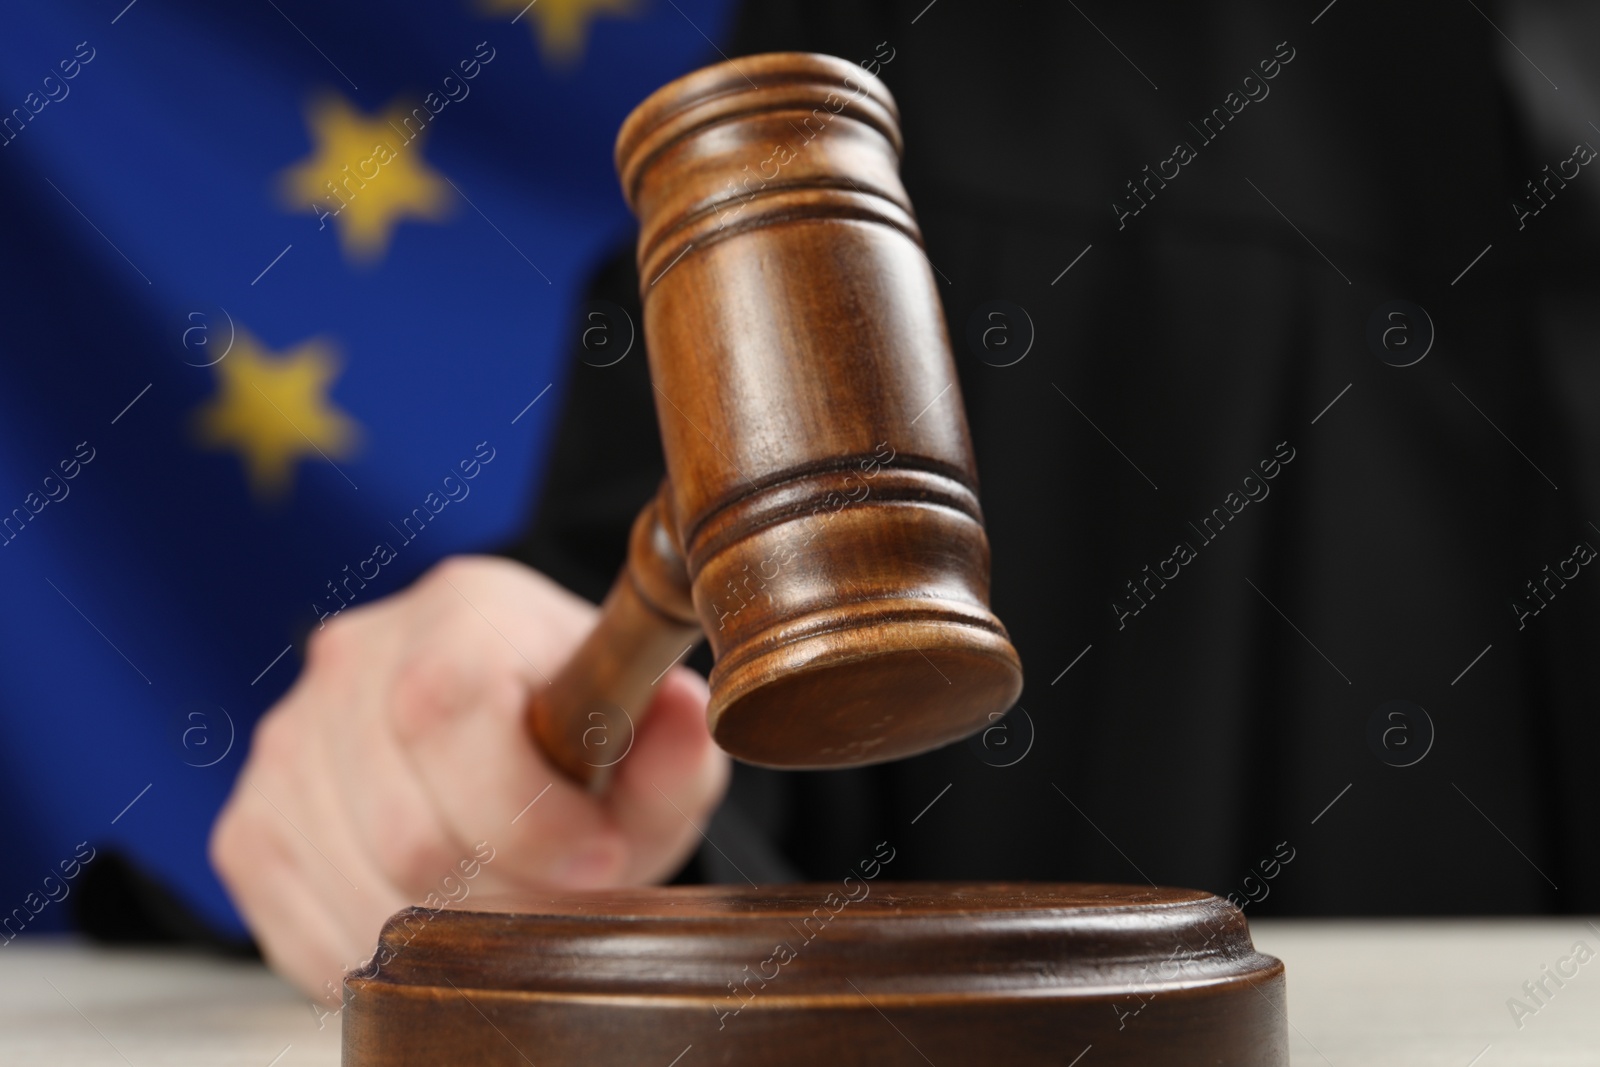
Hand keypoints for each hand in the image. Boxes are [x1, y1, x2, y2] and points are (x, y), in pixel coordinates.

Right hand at [209, 555, 727, 1003]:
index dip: (526, 810)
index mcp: (462, 612)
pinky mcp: (251, 823)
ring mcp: (290, 742)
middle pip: (407, 826)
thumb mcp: (655, 739)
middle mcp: (356, 660)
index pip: (447, 708)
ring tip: (511, 904)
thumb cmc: (581, 736)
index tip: (600, 856)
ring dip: (450, 931)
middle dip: (508, 890)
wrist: (502, 736)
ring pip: (358, 886)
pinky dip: (382, 952)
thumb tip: (687, 714)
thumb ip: (675, 742)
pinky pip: (303, 928)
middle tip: (560, 894)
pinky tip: (440, 919)